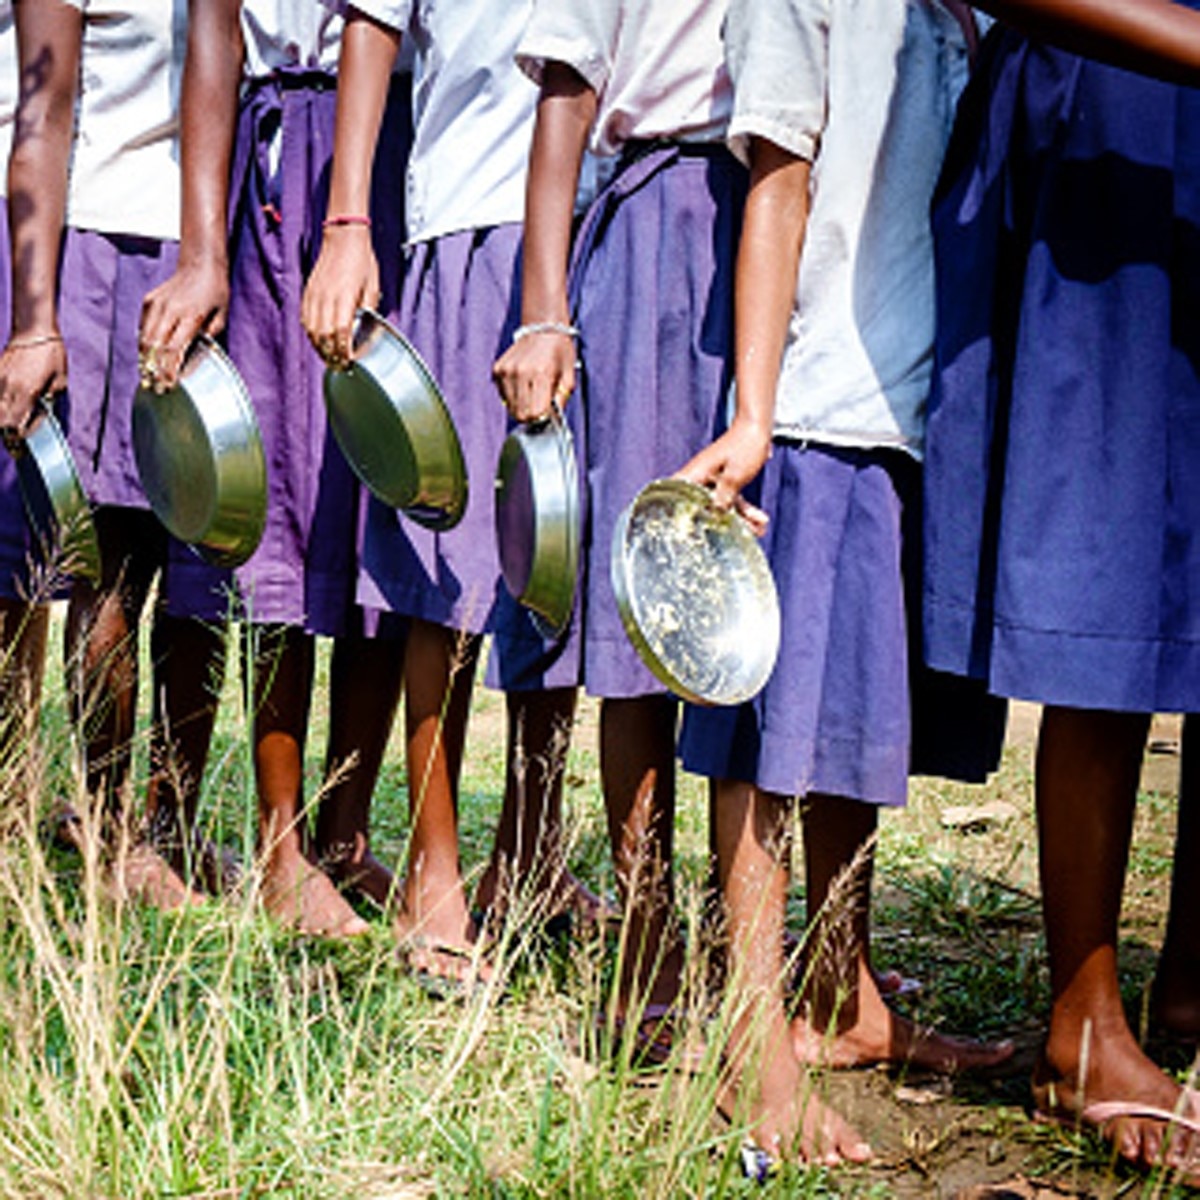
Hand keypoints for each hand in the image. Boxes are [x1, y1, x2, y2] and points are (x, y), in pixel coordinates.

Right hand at [0, 334, 66, 441]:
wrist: (34, 331)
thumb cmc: (51, 355)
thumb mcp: (59, 382)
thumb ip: (48, 402)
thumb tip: (39, 418)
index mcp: (27, 392)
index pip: (16, 425)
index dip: (18, 440)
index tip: (21, 450)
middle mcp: (9, 388)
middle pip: (0, 422)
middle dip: (7, 437)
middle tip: (15, 448)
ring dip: (0, 425)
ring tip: (9, 434)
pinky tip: (4, 414)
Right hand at [139, 256, 229, 391]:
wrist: (201, 265)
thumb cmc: (215, 292)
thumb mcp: (221, 317)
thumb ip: (209, 338)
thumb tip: (195, 358)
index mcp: (191, 316)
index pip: (175, 348)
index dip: (169, 369)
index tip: (168, 385)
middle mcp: (170, 310)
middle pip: (156, 347)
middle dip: (154, 370)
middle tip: (154, 388)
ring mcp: (156, 304)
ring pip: (145, 339)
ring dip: (145, 360)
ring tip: (147, 378)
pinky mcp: (149, 301)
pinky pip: (143, 328)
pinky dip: (144, 344)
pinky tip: (147, 358)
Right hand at [301, 226, 379, 368]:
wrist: (343, 238)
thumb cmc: (361, 261)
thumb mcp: (372, 286)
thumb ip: (368, 310)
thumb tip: (366, 329)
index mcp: (344, 297)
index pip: (341, 332)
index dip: (344, 350)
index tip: (350, 361)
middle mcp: (326, 298)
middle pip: (324, 336)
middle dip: (332, 355)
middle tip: (340, 366)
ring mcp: (315, 295)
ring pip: (312, 330)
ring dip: (320, 348)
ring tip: (329, 359)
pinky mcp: (308, 293)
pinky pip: (305, 319)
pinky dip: (311, 334)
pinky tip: (318, 341)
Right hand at [492, 327, 576, 422]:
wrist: (543, 329)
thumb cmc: (559, 352)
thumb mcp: (568, 377)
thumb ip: (561, 401)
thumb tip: (552, 421)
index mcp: (541, 375)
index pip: (535, 413)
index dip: (542, 418)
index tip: (547, 413)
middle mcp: (521, 373)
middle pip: (520, 414)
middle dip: (531, 415)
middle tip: (539, 405)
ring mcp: (507, 371)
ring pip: (510, 407)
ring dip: (521, 406)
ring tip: (531, 393)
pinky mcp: (498, 370)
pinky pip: (503, 395)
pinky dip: (512, 396)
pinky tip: (522, 385)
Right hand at [674, 417, 771, 535]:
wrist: (758, 427)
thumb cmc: (744, 444)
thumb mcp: (734, 475)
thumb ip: (723, 497)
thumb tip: (714, 514)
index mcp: (695, 475)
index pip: (677, 499)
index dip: (677, 517)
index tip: (684, 533)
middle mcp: (700, 479)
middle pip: (704, 509)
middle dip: (723, 525)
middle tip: (740, 535)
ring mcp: (713, 481)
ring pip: (722, 507)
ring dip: (741, 519)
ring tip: (758, 529)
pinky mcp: (725, 481)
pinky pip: (732, 500)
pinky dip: (746, 510)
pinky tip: (760, 519)